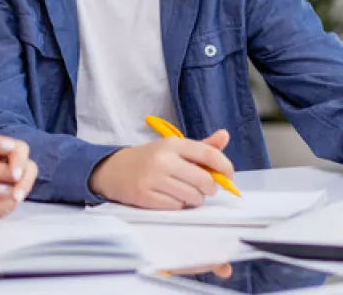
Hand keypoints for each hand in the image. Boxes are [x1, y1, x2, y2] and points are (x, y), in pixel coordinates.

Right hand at [88, 130, 234, 208]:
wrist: (114, 169)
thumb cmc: (150, 158)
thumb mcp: (173, 148)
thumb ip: (201, 146)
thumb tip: (225, 135)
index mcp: (172, 144)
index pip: (208, 154)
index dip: (225, 167)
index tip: (228, 176)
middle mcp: (163, 159)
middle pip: (204, 181)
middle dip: (210, 188)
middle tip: (205, 188)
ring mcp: (153, 179)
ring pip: (192, 197)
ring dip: (195, 199)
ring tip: (187, 193)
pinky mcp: (145, 197)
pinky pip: (177, 207)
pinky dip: (179, 205)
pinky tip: (172, 198)